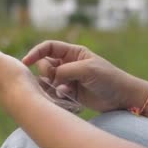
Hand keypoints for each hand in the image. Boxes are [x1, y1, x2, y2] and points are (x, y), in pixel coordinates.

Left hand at [0, 42, 44, 112]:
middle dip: (16, 79)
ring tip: (35, 82)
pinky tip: (42, 93)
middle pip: (10, 86)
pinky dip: (37, 96)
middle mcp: (7, 102)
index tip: (11, 64)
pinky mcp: (34, 113)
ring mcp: (21, 109)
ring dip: (28, 88)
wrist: (33, 106)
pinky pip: (35, 101)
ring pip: (23, 95)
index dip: (4, 68)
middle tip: (25, 71)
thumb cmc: (15, 81)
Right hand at [22, 40, 136, 112]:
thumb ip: (65, 70)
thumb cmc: (108, 78)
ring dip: (52, 87)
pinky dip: (57, 96)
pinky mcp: (70, 93)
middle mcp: (68, 64)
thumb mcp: (87, 69)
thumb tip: (50, 78)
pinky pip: (54, 93)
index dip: (36, 53)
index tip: (25, 62)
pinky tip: (69, 99)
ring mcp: (68, 79)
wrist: (122, 97)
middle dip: (47, 74)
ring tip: (66, 93)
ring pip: (48, 81)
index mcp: (73, 53)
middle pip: (45, 65)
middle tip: (58, 82)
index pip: (48, 48)